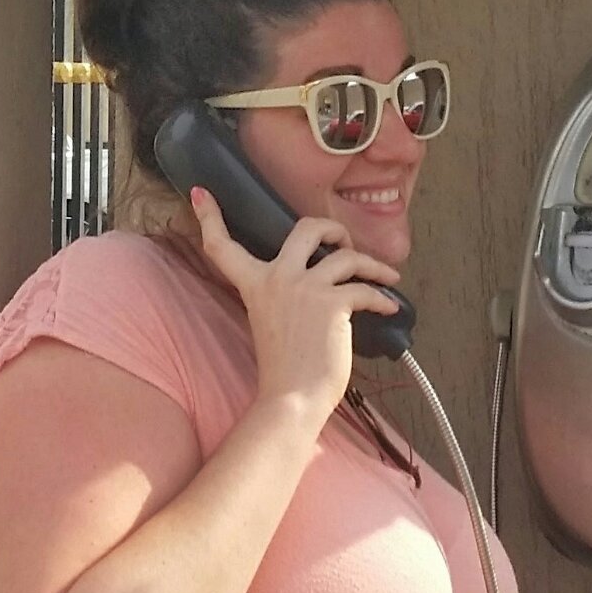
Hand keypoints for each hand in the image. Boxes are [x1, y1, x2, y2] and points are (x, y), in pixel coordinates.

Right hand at [189, 188, 401, 421]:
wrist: (291, 400)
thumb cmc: (285, 370)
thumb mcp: (271, 323)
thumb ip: (284, 297)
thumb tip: (322, 283)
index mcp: (254, 285)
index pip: (223, 247)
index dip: (210, 217)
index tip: (201, 192)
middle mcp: (276, 278)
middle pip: (307, 227)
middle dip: (333, 228)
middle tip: (345, 243)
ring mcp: (304, 289)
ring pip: (346, 256)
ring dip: (372, 266)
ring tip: (385, 277)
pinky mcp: (332, 304)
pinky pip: (366, 289)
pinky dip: (383, 298)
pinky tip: (390, 306)